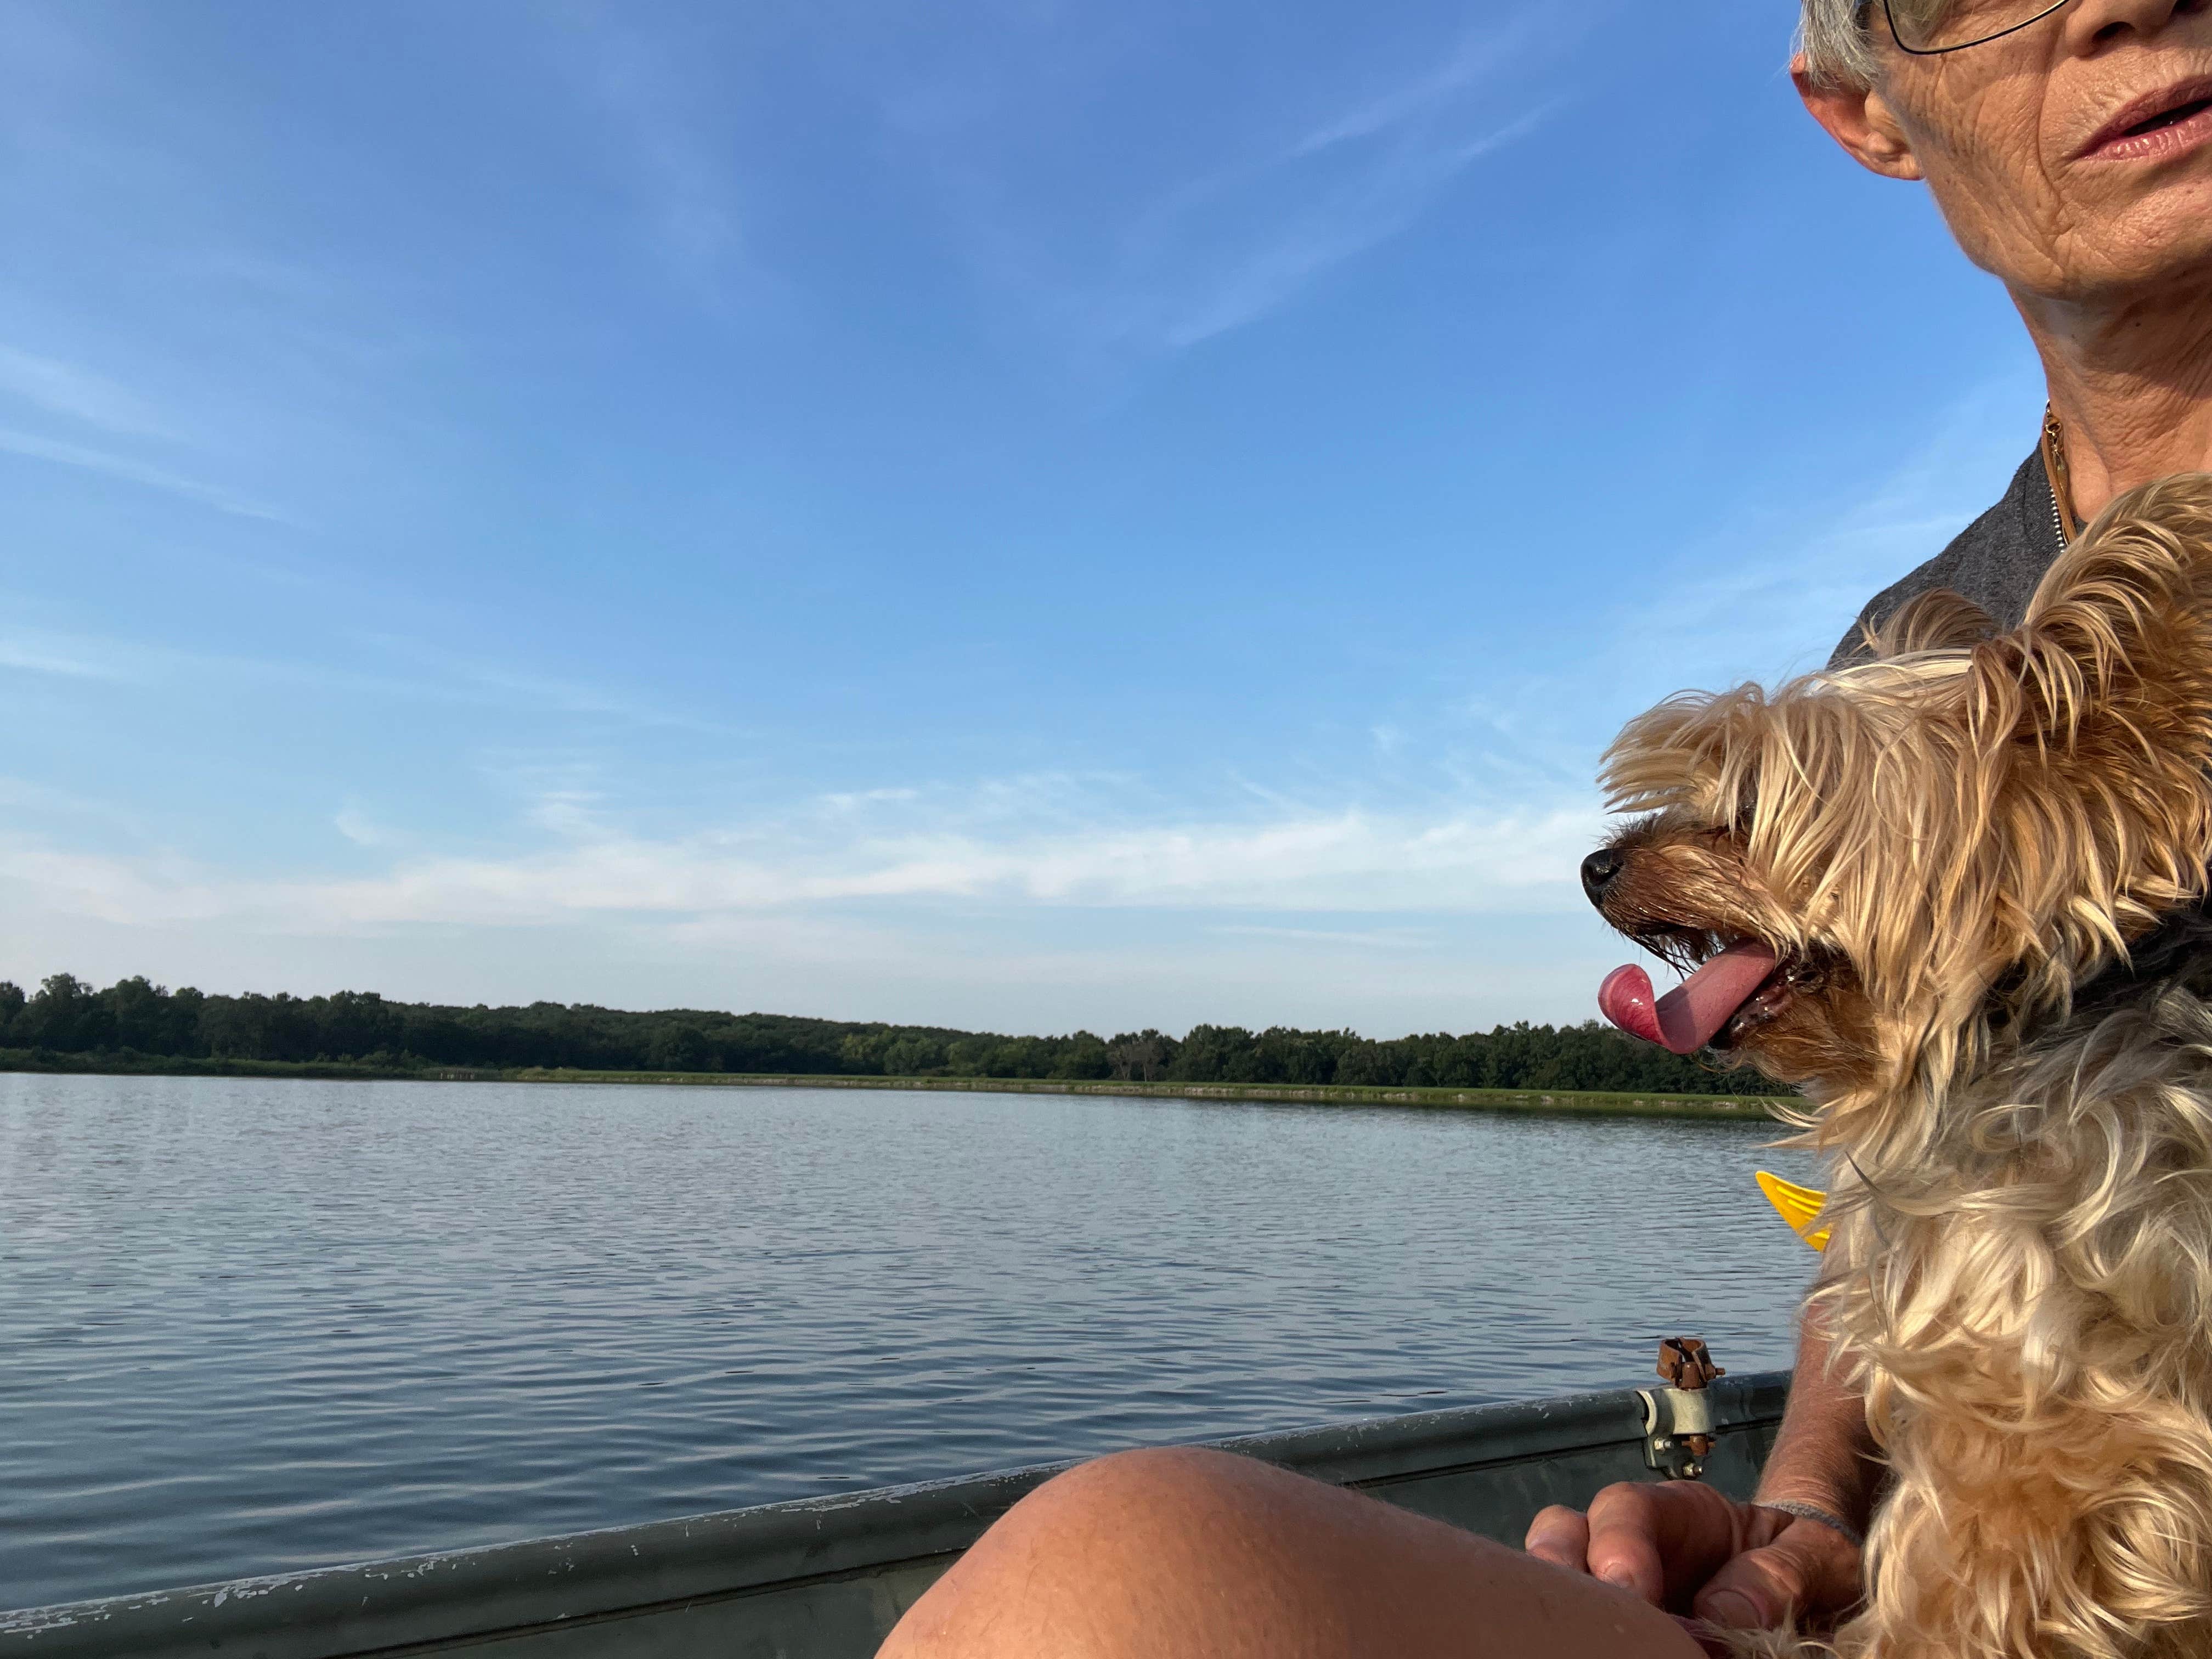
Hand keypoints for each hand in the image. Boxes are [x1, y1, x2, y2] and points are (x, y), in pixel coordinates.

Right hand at [1524, 1480, 1860, 1630]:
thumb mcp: (1820, 1556)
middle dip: (1563, 1570)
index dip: (1617, 1547)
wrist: (1820, 1588)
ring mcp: (1628, 1583)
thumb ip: (1781, 1573)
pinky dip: (1589, 1631)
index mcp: (1685, 1512)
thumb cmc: (1815, 1561)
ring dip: (1566, 1605)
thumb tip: (1723, 1613)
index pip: (1628, 1508)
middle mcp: (1639, 1542)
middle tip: (1589, 1621)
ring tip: (1583, 1638)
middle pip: (1570, 1533)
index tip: (1632, 1595)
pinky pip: (1590, 1620)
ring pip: (1562, 1576)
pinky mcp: (1629, 1624)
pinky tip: (1601, 1645)